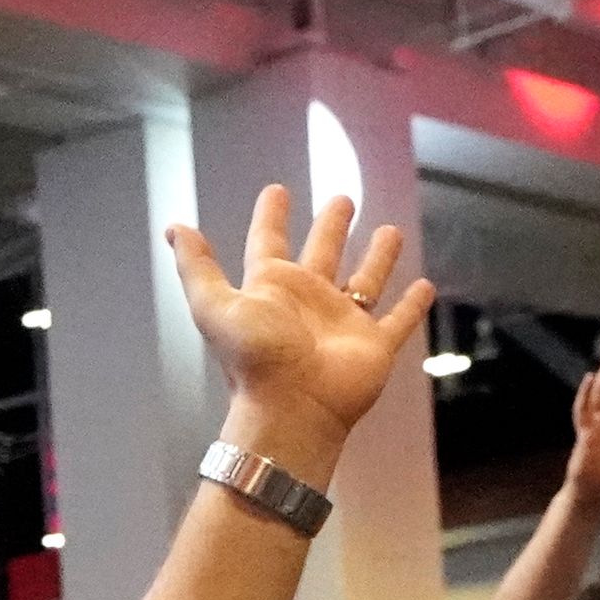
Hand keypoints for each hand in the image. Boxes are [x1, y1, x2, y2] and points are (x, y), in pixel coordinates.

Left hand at [168, 187, 434, 470]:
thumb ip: (196, 267)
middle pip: (323, 253)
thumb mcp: (213, 306)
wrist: (291, 409)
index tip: (277, 191)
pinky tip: (425, 287)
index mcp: (271, 289)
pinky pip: (398, 320)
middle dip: (332, 226)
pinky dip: (412, 306)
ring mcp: (343, 323)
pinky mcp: (374, 345)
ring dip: (378, 257)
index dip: (271, 216)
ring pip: (365, 280)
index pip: (269, 242)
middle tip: (342, 199)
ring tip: (390, 230)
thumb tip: (174, 227)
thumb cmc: (253, 360)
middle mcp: (308, 301)